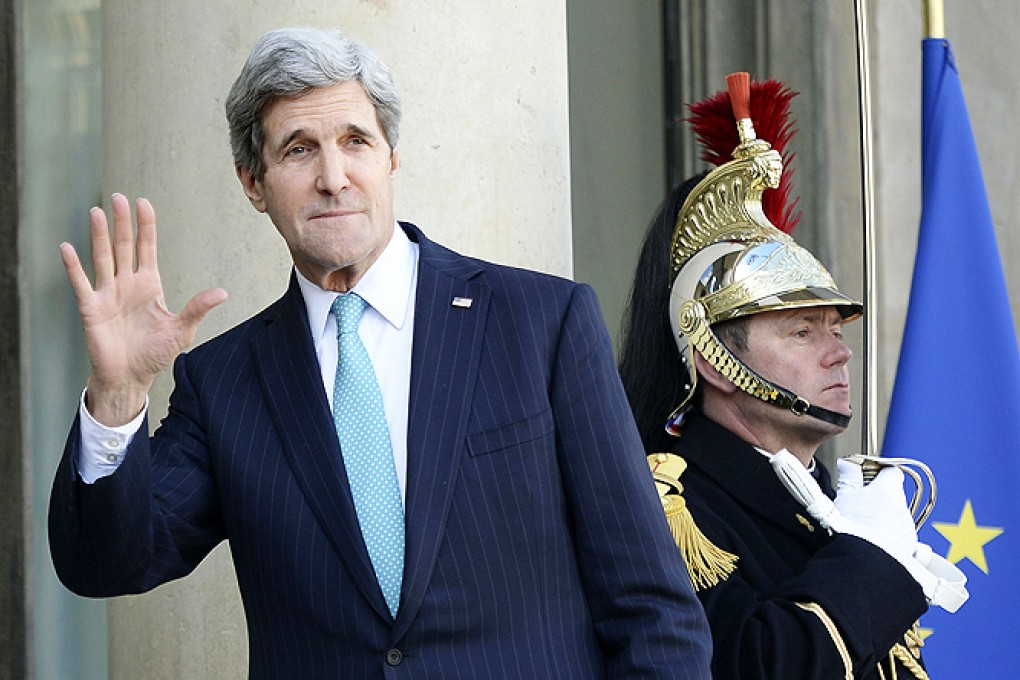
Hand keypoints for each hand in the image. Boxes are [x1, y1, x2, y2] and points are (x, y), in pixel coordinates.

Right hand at [61, 194, 227, 425]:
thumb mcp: (182, 330)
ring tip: (98, 212)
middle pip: (123, 247)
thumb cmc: (154, 353)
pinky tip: (68, 248)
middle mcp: (127, 284)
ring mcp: (108, 294)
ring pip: (103, 258)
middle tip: (119, 198)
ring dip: (100, 236)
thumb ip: (197, 308)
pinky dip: (74, 266)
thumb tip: (222, 292)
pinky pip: (81, 283)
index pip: (147, 248)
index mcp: (149, 285)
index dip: (145, 227)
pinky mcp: (92, 308)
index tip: (144, 204)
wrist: (131, 376)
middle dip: (122, 223)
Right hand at [832, 459, 917, 565]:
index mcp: (888, 490)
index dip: (879, 474)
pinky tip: (874, 543)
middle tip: (860, 507)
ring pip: (897, 516)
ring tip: (865, 528)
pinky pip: (901, 536)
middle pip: (894, 495)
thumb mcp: (843, 497)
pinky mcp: (910, 547)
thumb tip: (848, 463)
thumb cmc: (851, 529)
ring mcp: (908, 527)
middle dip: (880, 499)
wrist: (863, 563)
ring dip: (885, 519)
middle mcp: (903, 507)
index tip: (867, 479)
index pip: (892, 471)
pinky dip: (891, 537)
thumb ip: (849, 476)